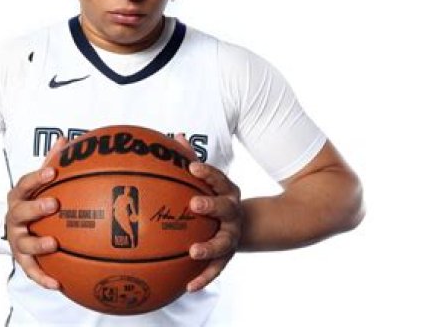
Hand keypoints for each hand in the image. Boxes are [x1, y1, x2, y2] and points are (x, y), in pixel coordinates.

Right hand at [6, 136, 66, 289]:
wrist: (11, 229)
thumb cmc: (33, 201)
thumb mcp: (38, 183)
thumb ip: (51, 163)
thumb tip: (65, 138)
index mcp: (19, 197)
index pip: (25, 184)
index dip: (38, 177)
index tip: (54, 171)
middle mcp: (14, 218)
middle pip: (21, 212)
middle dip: (36, 207)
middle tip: (53, 204)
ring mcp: (16, 240)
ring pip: (24, 243)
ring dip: (38, 244)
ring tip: (54, 244)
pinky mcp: (22, 260)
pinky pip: (32, 270)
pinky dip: (42, 278)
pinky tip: (58, 284)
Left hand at [176, 134, 242, 291]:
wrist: (245, 226)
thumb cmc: (214, 197)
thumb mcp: (208, 179)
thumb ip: (190, 158)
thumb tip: (175, 135)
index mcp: (227, 191)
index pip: (219, 178)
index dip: (207, 173)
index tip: (192, 167)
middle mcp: (233, 213)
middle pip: (226, 207)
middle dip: (211, 205)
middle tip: (194, 205)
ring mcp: (231, 236)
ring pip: (223, 243)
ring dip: (209, 247)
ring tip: (193, 251)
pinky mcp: (226, 258)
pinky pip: (215, 270)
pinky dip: (203, 278)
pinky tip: (188, 287)